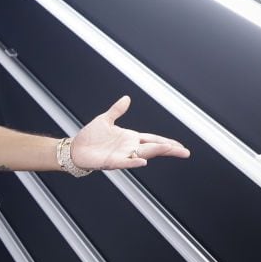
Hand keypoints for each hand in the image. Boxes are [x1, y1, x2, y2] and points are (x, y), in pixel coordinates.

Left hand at [72, 96, 190, 169]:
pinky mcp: (111, 161)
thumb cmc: (90, 136)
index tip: (180, 146)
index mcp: (130, 138)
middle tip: (185, 152)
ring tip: (169, 149)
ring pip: (143, 155)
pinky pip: (125, 162)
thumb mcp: (105, 119)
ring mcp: (122, 155)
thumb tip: (127, 98)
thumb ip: (117, 110)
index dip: (167, 142)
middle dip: (169, 149)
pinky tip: (142, 162)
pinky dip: (133, 163)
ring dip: (156, 152)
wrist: (75, 148)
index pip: (153, 139)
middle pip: (153, 148)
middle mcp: (129, 148)